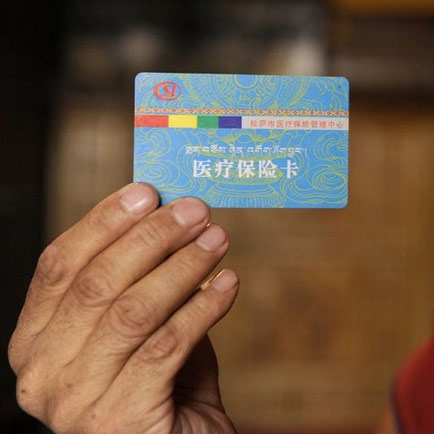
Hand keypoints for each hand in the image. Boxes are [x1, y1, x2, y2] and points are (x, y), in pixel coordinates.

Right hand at [8, 183, 238, 432]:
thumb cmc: (164, 390)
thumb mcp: (145, 331)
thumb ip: (145, 282)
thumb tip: (171, 216)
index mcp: (34, 344)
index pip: (59, 267)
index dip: (103, 223)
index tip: (147, 192)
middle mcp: (41, 374)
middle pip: (96, 283)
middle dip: (152, 237)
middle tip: (197, 210)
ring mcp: (74, 402)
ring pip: (132, 311)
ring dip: (183, 266)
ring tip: (219, 239)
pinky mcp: (119, 419)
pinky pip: (166, 346)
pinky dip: (202, 307)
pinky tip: (229, 284)